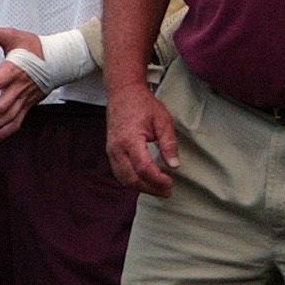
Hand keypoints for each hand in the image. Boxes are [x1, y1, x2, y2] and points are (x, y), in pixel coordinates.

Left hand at [0, 22, 44, 141]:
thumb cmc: (35, 48)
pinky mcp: (28, 105)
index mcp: (14, 71)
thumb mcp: (13, 36)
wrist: (59, 60)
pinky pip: (16, 122)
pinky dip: (4, 132)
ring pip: (8, 118)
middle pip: (1, 107)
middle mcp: (19, 88)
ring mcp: (25, 99)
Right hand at [106, 80, 178, 197]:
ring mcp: (111, 151)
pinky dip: (132, 181)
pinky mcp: (111, 151)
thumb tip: (174, 165)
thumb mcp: (162, 120)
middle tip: (167, 191)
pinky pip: (119, 173)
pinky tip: (145, 181)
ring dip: (141, 188)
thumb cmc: (142, 104)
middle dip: (150, 189)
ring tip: (158, 189)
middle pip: (132, 178)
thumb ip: (168, 143)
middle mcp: (117, 148)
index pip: (143, 168)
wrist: (123, 93)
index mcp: (130, 139)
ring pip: (124, 179)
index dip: (157, 180)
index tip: (170, 183)